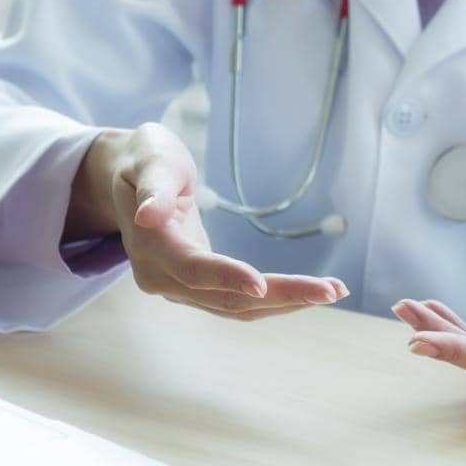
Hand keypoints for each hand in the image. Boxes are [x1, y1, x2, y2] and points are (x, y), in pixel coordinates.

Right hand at [67, 124, 346, 320]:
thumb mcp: (148, 158)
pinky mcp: (200, 290)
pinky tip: (312, 293)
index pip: (191, 268)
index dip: (226, 276)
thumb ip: (153, 186)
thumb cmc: (146, 160)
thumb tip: (150, 216)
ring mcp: (181, 289)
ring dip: (287, 304)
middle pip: (225, 297)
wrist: (131, 180)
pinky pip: (241, 304)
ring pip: (238, 308)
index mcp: (150, 246)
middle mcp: (162, 278)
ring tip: (334, 291)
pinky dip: (277, 301)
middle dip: (281, 296)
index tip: (262, 282)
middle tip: (331, 290)